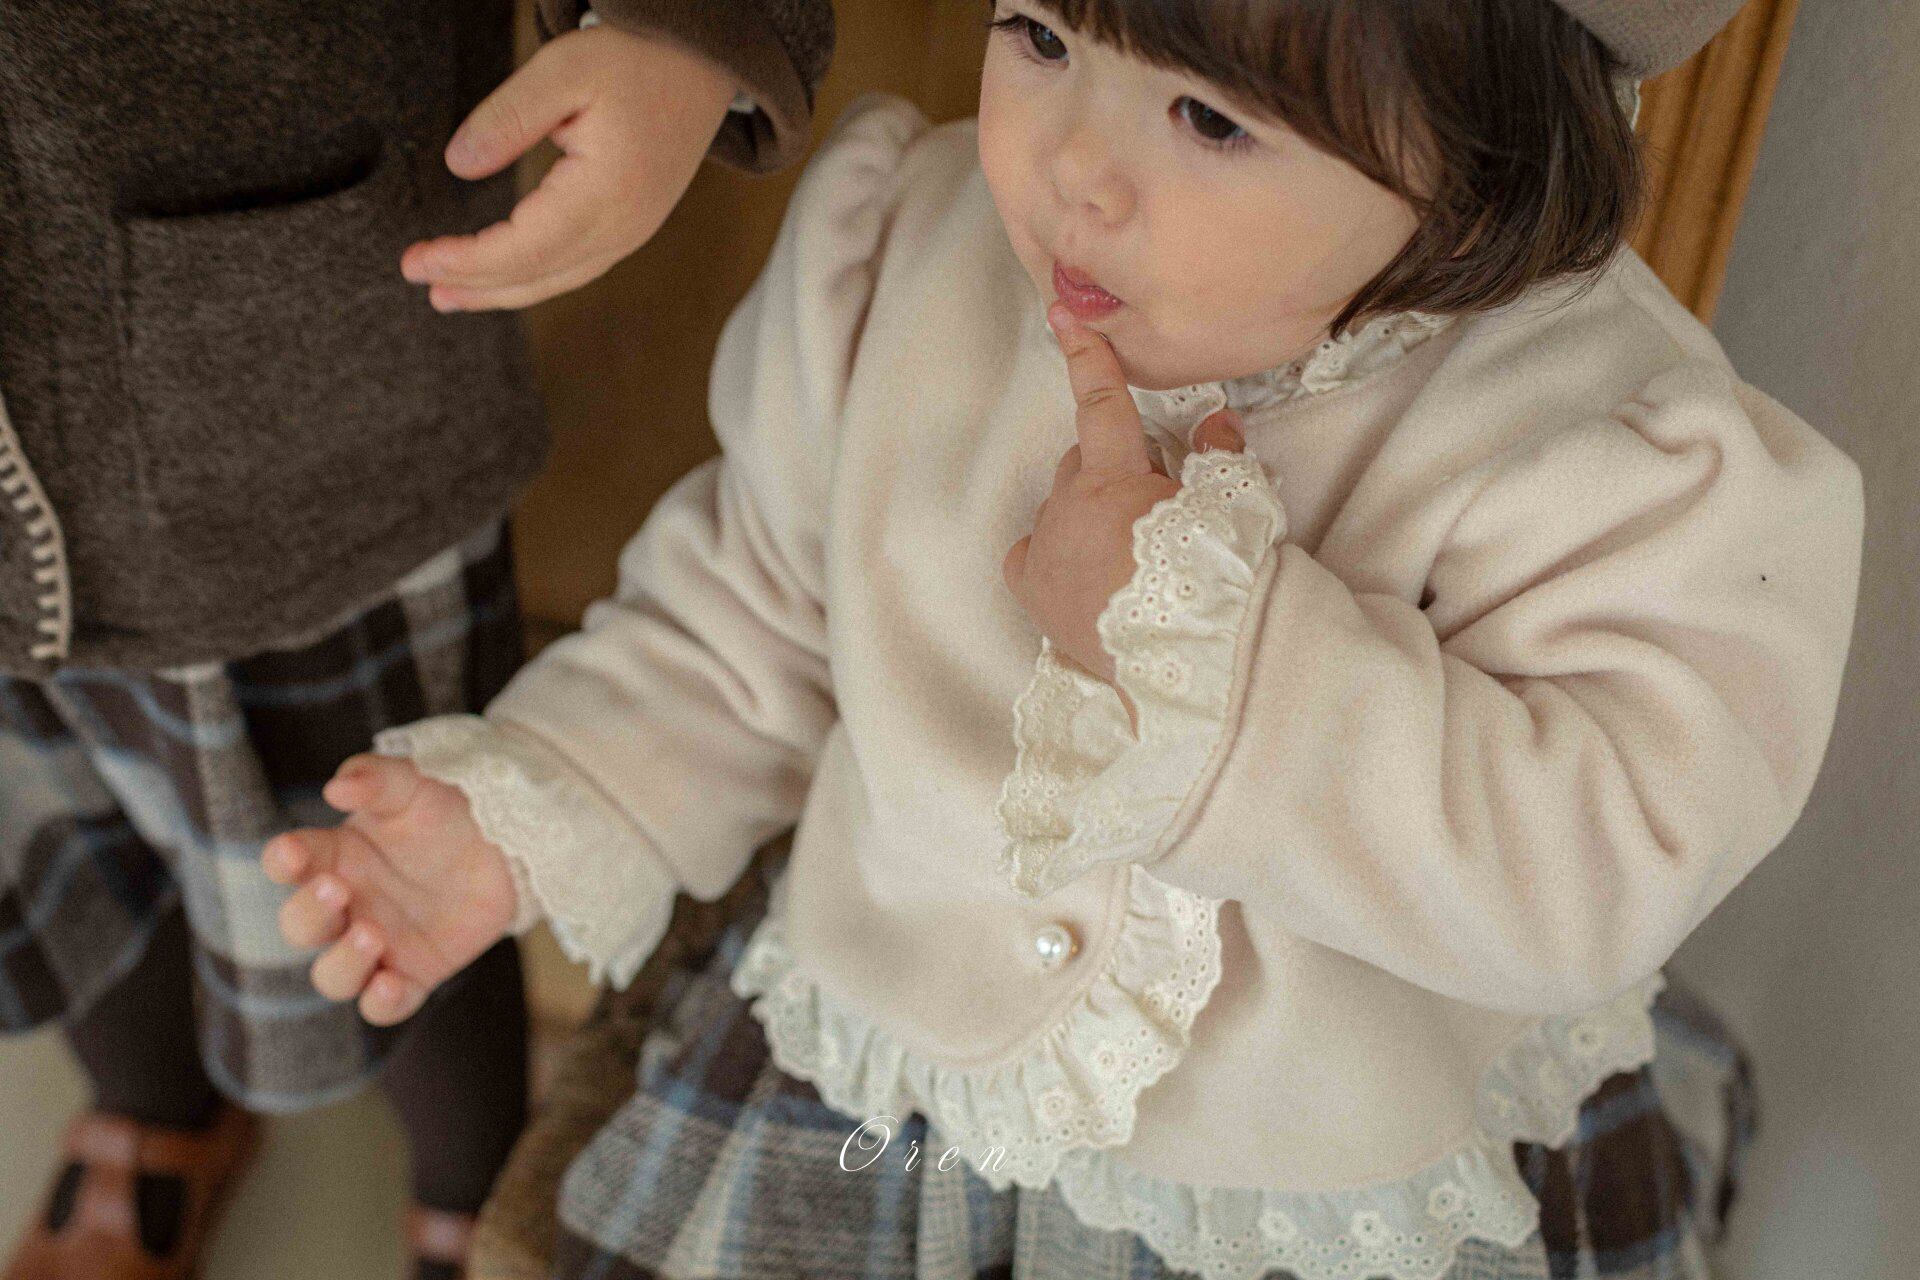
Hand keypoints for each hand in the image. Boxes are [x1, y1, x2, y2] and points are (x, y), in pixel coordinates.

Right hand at [262, 755, 519, 1024]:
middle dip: (309, 912)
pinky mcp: (414, 973)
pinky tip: (392, 984)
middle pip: (301, 926)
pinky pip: (383, 1005)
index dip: (283, 861)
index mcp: (334, 857)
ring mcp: (377, 944)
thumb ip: (378, 778)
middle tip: (340, 890)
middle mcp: (347, 906)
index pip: (289, 863)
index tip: (293, 852)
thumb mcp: (415, 785)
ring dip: (343, 963)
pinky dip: (381, 1002)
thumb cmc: (446, 810)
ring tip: (372, 934)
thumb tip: (339, 786)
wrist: (507, 842)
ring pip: (333, 976)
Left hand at [400, 24, 739, 310]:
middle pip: (537, 276)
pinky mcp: (632, 226)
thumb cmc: (639, 61)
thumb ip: (508, 118)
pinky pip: (577, 268)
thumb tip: (459, 164)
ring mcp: (632, 232)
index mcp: (606, 195)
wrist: (701, 66)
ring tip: (450, 296)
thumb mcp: (564, 70)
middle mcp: (623, 227)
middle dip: (474, 284)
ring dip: (500, 292)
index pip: (523, 248)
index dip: (466, 261)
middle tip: (419, 280)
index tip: (418, 260)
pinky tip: (507, 277)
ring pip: (558, 280)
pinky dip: (533, 280)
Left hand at [1003, 305, 1245, 711]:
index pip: (1102, 406)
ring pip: (1058, 507)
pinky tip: (1080, 566)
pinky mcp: (1034, 594)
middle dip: (1111, 468)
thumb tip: (1215, 424)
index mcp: (1112, 482)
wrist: (1193, 665)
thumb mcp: (1233, 509)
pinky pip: (1030, 553)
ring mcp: (1045, 554)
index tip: (1066, 320)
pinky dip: (1050, 551)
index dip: (1088, 359)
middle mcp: (1066, 512)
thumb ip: (1220, 458)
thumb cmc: (1217, 583)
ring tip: (1127, 547)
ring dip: (1085, 512)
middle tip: (1154, 497)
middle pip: (1080, 463)